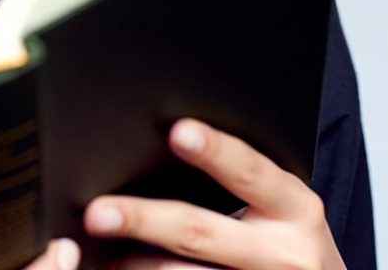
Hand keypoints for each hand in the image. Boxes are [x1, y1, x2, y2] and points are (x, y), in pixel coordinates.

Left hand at [81, 119, 346, 268]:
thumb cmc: (289, 239)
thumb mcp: (283, 207)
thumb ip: (239, 178)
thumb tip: (166, 135)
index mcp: (295, 209)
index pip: (250, 172)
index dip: (215, 150)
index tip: (178, 131)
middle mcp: (286, 255)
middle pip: (200, 232)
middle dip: (144, 219)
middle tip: (97, 212)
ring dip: (133, 264)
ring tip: (91, 249)